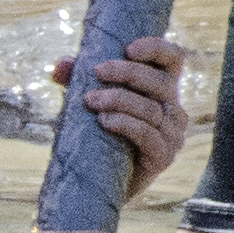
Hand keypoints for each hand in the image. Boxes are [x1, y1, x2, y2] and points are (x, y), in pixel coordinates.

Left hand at [58, 32, 194, 197]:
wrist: (98, 184)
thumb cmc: (96, 136)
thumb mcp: (85, 104)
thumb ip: (76, 82)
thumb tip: (60, 64)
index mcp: (161, 90)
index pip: (173, 59)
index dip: (157, 49)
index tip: (129, 48)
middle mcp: (173, 109)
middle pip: (161, 83)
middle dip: (128, 73)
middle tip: (98, 72)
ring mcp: (172, 135)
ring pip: (153, 109)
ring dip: (121, 101)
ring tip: (91, 101)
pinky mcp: (162, 158)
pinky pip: (149, 136)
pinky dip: (127, 125)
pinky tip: (105, 121)